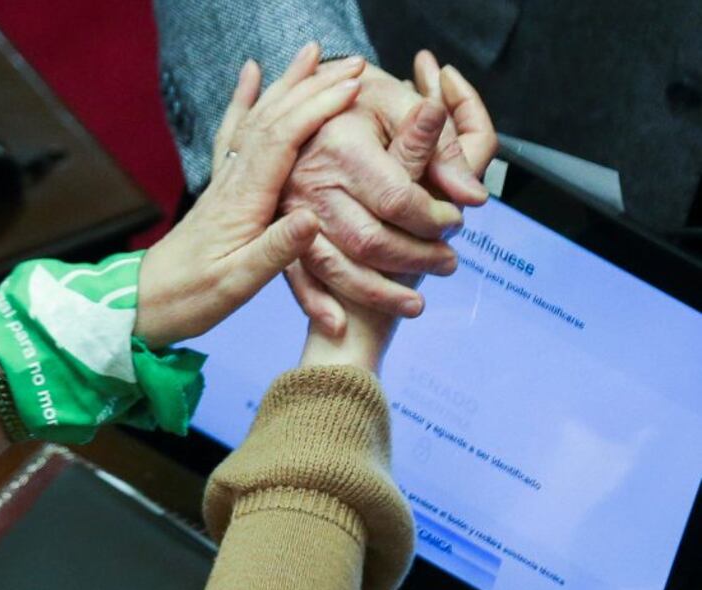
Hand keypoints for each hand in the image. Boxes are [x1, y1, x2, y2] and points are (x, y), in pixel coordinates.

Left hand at [135, 43, 364, 347]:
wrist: (147, 301)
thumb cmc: (193, 297)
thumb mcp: (238, 284)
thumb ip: (275, 251)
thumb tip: (311, 218)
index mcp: (244, 201)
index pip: (282, 140)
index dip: (316, 109)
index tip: (351, 88)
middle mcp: (233, 180)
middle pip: (273, 118)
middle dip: (313, 85)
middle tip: (352, 63)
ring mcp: (225, 179)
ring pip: (257, 117)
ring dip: (287, 83)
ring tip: (312, 53)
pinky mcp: (220, 186)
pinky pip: (233, 133)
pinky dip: (244, 99)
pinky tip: (251, 75)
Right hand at [283, 51, 497, 334]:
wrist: (299, 103)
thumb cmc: (357, 100)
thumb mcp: (399, 102)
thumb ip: (443, 147)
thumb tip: (473, 199)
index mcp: (343, 146)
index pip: (398, 200)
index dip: (435, 219)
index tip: (456, 221)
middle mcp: (312, 181)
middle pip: (370, 240)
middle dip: (416, 260)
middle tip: (449, 261)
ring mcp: (291, 210)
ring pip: (336, 267)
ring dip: (378, 293)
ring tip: (415, 304)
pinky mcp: (278, 231)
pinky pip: (295, 277)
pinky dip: (316, 305)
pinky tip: (339, 325)